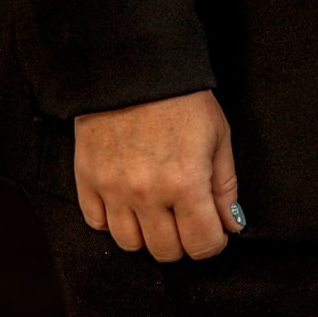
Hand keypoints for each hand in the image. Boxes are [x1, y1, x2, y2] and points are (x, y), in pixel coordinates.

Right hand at [74, 89, 241, 260]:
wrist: (134, 65)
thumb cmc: (181, 97)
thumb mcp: (218, 135)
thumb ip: (225, 187)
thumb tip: (231, 225)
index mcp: (186, 183)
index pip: (202, 245)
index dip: (214, 242)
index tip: (213, 230)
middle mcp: (147, 194)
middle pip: (166, 251)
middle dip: (183, 241)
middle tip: (186, 217)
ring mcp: (113, 189)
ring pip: (130, 245)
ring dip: (147, 234)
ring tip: (156, 208)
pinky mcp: (87, 179)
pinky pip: (96, 223)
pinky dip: (113, 219)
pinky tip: (126, 200)